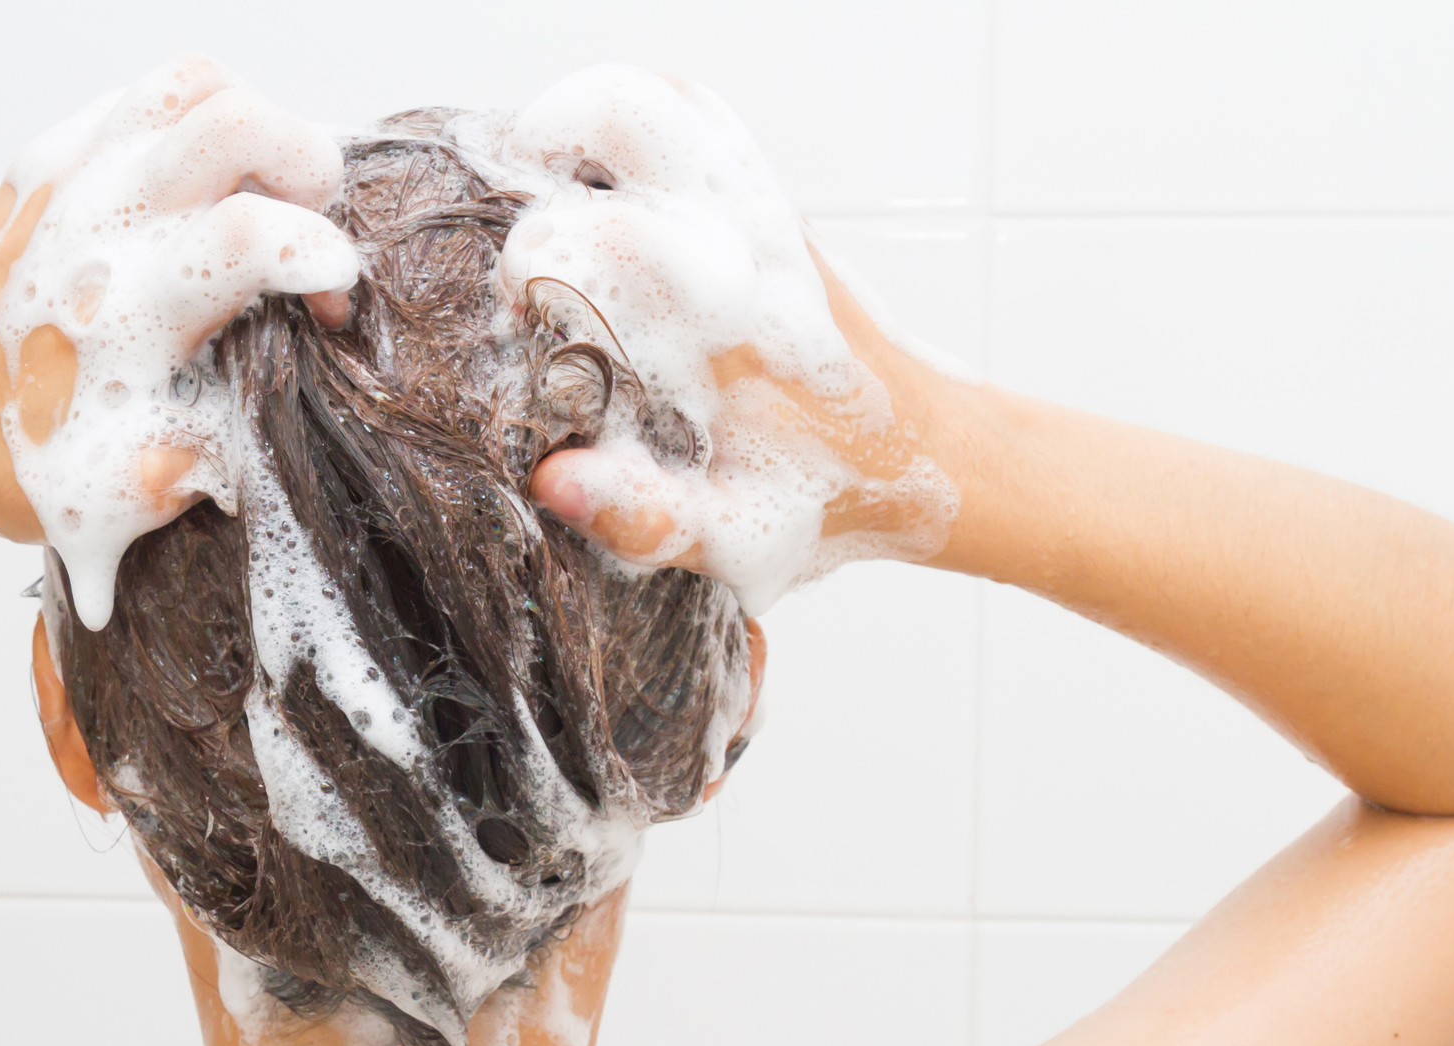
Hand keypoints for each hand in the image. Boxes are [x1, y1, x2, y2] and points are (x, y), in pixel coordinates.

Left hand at [0, 57, 358, 593]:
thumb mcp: (102, 497)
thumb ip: (190, 470)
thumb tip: (257, 443)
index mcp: (124, 310)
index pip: (249, 234)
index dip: (319, 257)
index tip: (330, 305)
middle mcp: (98, 224)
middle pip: (235, 123)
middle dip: (307, 168)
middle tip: (307, 233)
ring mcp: (73, 174)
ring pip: (197, 87)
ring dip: (256, 130)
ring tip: (266, 196)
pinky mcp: (52, 156)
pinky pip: (149, 99)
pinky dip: (198, 127)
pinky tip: (204, 193)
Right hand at [500, 66, 960, 609]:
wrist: (934, 458)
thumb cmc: (832, 496)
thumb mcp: (733, 532)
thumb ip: (643, 514)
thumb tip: (556, 482)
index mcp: (728, 320)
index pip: (600, 236)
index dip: (534, 264)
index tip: (519, 310)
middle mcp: (747, 244)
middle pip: (630, 116)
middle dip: (550, 142)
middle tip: (519, 209)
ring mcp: (764, 213)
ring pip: (667, 103)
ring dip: (591, 129)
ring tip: (550, 184)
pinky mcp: (775, 210)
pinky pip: (700, 124)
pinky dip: (638, 138)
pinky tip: (606, 198)